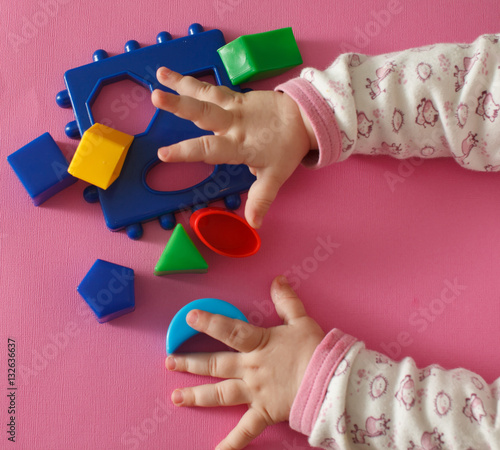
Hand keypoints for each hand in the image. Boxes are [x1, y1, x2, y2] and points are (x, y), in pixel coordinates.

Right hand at [152, 68, 316, 228]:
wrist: (304, 117)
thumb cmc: (287, 147)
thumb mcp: (276, 176)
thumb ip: (261, 198)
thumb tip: (254, 223)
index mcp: (239, 145)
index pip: (209, 149)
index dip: (186, 152)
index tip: (163, 154)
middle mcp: (233, 124)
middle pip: (203, 114)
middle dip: (179, 105)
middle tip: (156, 98)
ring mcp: (235, 107)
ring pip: (206, 95)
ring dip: (182, 85)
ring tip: (160, 75)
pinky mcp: (238, 96)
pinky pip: (214, 89)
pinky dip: (195, 84)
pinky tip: (177, 78)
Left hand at [165, 275, 324, 449]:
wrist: (331, 382)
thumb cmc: (316, 350)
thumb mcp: (301, 320)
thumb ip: (286, 300)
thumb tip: (277, 280)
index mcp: (258, 344)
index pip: (229, 331)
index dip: (209, 323)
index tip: (190, 318)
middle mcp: (250, 369)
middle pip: (215, 364)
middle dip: (190, 363)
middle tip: (169, 362)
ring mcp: (254, 392)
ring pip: (220, 394)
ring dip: (196, 396)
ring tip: (176, 398)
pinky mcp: (263, 412)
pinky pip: (245, 430)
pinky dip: (231, 444)